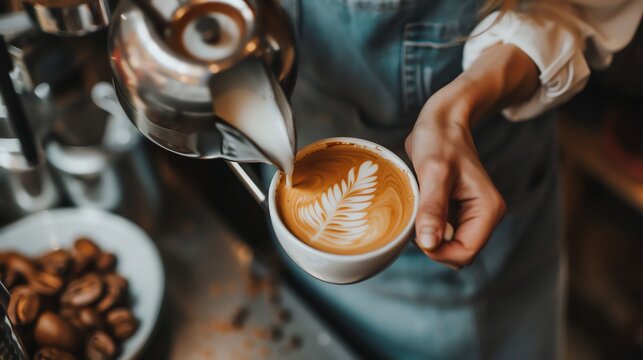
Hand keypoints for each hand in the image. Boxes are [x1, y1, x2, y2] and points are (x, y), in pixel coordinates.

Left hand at [405, 44, 538, 268]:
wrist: (442, 120)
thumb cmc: (440, 140)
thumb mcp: (433, 172)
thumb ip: (433, 209)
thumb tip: (429, 245)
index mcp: (489, 210)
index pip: (465, 253)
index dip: (438, 251)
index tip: (416, 232)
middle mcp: (485, 216)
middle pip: (457, 254)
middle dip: (433, 243)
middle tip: (417, 214)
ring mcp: (472, 214)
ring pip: (448, 245)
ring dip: (428, 234)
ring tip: (420, 205)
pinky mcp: (458, 211)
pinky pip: (441, 232)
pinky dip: (427, 226)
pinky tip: (421, 204)